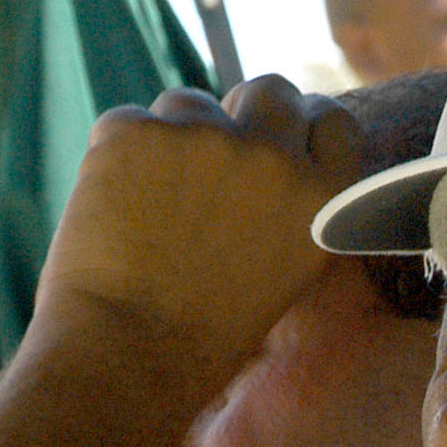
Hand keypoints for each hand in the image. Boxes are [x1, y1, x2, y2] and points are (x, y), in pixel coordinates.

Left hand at [29, 75, 366, 379]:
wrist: (128, 355)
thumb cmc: (205, 337)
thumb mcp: (284, 271)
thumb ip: (290, 207)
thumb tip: (271, 155)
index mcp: (323, 200)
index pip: (333, 122)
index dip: (303, 123)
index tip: (279, 135)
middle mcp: (274, 158)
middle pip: (271, 91)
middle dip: (246, 107)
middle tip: (214, 147)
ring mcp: (206, 138)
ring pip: (190, 105)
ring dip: (173, 139)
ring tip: (151, 208)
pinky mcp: (138, 131)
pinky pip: (131, 122)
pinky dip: (119, 157)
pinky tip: (114, 212)